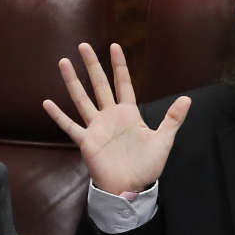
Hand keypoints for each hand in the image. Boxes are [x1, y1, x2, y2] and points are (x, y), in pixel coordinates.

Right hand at [42, 43, 190, 195]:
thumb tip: (188, 99)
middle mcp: (110, 116)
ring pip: (82, 99)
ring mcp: (96, 128)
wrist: (131, 188)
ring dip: (72, 82)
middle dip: (92, 65)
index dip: (119, 65)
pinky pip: (70, 126)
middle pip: (99, 85)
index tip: (114, 46)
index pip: (123, 83)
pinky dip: (58, 116)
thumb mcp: (163, 140)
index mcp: (129, 113)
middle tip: (83, 46)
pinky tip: (47, 103)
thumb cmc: (147, 166)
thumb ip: (173, 119)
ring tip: (64, 62)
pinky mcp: (86, 142)